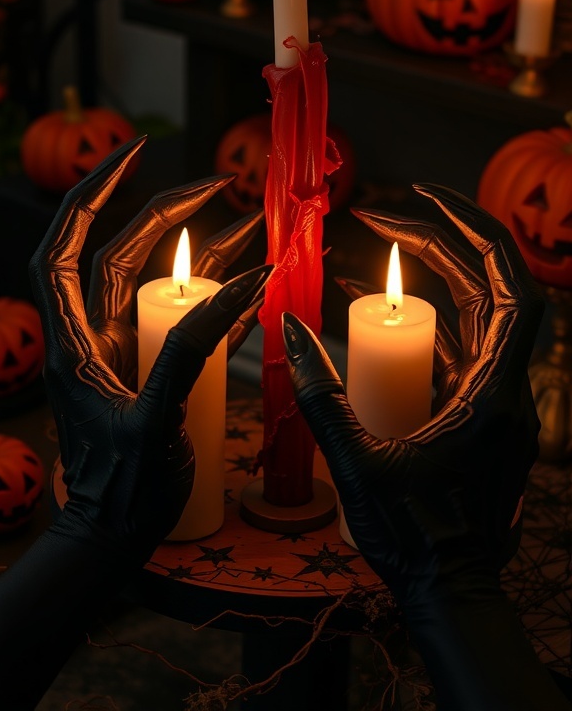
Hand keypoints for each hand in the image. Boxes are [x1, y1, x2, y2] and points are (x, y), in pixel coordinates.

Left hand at [29, 137, 270, 558]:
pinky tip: (248, 282)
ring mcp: (121, 349)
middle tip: (219, 184)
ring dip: (197, 251)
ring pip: (153, 282)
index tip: (132, 153)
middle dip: (166, 212)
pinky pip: (179, 317)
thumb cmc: (124, 489)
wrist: (114, 539)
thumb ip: (196, 348)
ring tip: (249, 224)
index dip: (92, 194)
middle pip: (121, 253)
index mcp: (75, 340)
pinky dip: (211, 296)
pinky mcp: (147, 367)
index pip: (68, 245)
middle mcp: (92, 334)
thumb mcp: (157, 417)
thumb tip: (245, 284)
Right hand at [282, 184, 543, 605]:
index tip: (425, 202)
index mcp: (494, 394)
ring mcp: (499, 403)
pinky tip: (388, 317)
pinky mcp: (482, 418)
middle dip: (443, 244)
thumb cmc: (416, 541)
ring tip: (381, 254)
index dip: (475, 233)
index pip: (509, 288)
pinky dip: (431, 323)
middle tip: (386, 220)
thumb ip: (320, 395)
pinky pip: (464, 352)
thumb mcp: (357, 463)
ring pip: (479, 319)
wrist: (454, 597)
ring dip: (436, 280)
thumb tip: (289, 328)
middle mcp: (508, 390)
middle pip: (492, 291)